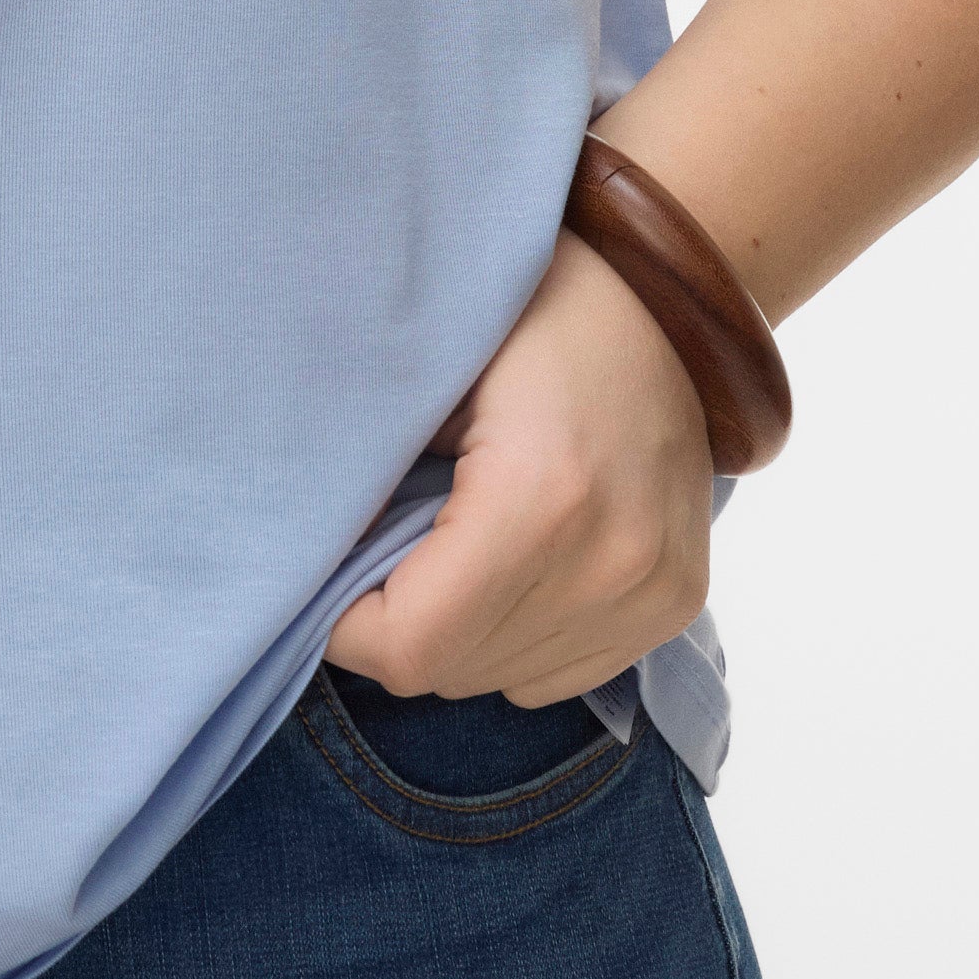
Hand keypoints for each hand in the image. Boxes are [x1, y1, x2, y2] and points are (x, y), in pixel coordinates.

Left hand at [325, 235, 715, 704]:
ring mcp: (654, 589)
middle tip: (382, 545)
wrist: (660, 295)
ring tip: (452, 546)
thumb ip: (363, 473)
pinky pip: (563, 674)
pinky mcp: (677, 601)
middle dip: (398, 624)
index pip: (410, 647)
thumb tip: (301, 557)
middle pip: (455, 670)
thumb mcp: (424, 370)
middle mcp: (612, 560)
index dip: (345, 625)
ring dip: (459, 634)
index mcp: (541, 498)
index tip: (327, 570)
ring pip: (505, 682)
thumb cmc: (525, 312)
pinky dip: (518, 639)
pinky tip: (511, 564)